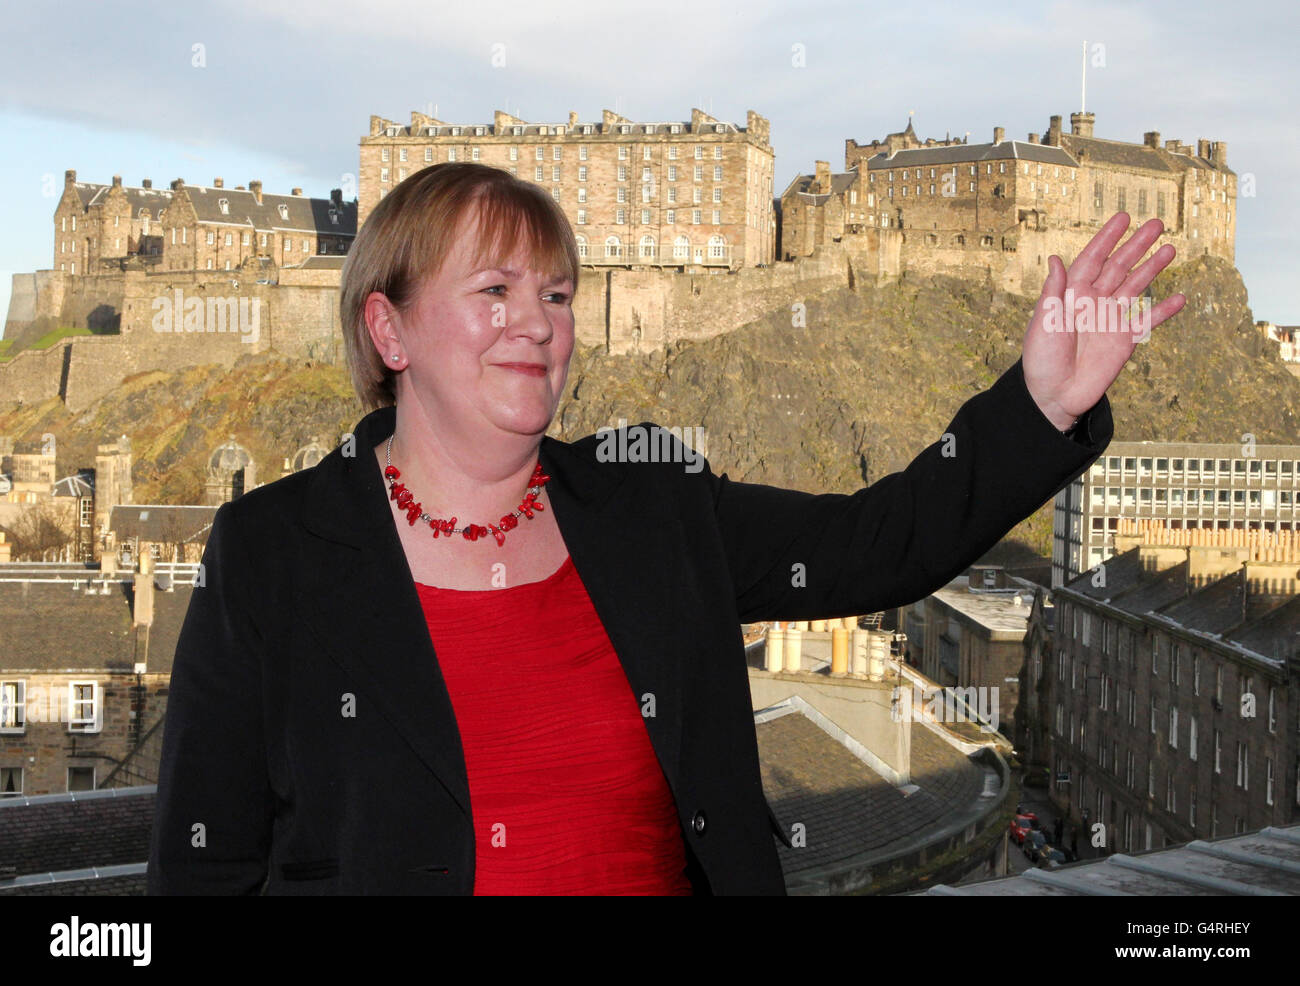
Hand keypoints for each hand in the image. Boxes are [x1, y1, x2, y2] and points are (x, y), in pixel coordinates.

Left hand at [1022, 212, 1185, 430]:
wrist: (1054, 395)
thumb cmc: (1041, 359)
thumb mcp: (1043, 322)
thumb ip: (1053, 291)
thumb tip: (1055, 259)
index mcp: (1071, 294)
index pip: (1093, 259)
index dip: (1107, 239)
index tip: (1123, 218)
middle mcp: (1093, 302)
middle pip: (1118, 267)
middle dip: (1136, 246)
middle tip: (1156, 224)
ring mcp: (1110, 319)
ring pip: (1136, 287)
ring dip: (1152, 269)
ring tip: (1170, 249)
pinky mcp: (1124, 340)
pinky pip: (1148, 321)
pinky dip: (1164, 310)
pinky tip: (1180, 298)